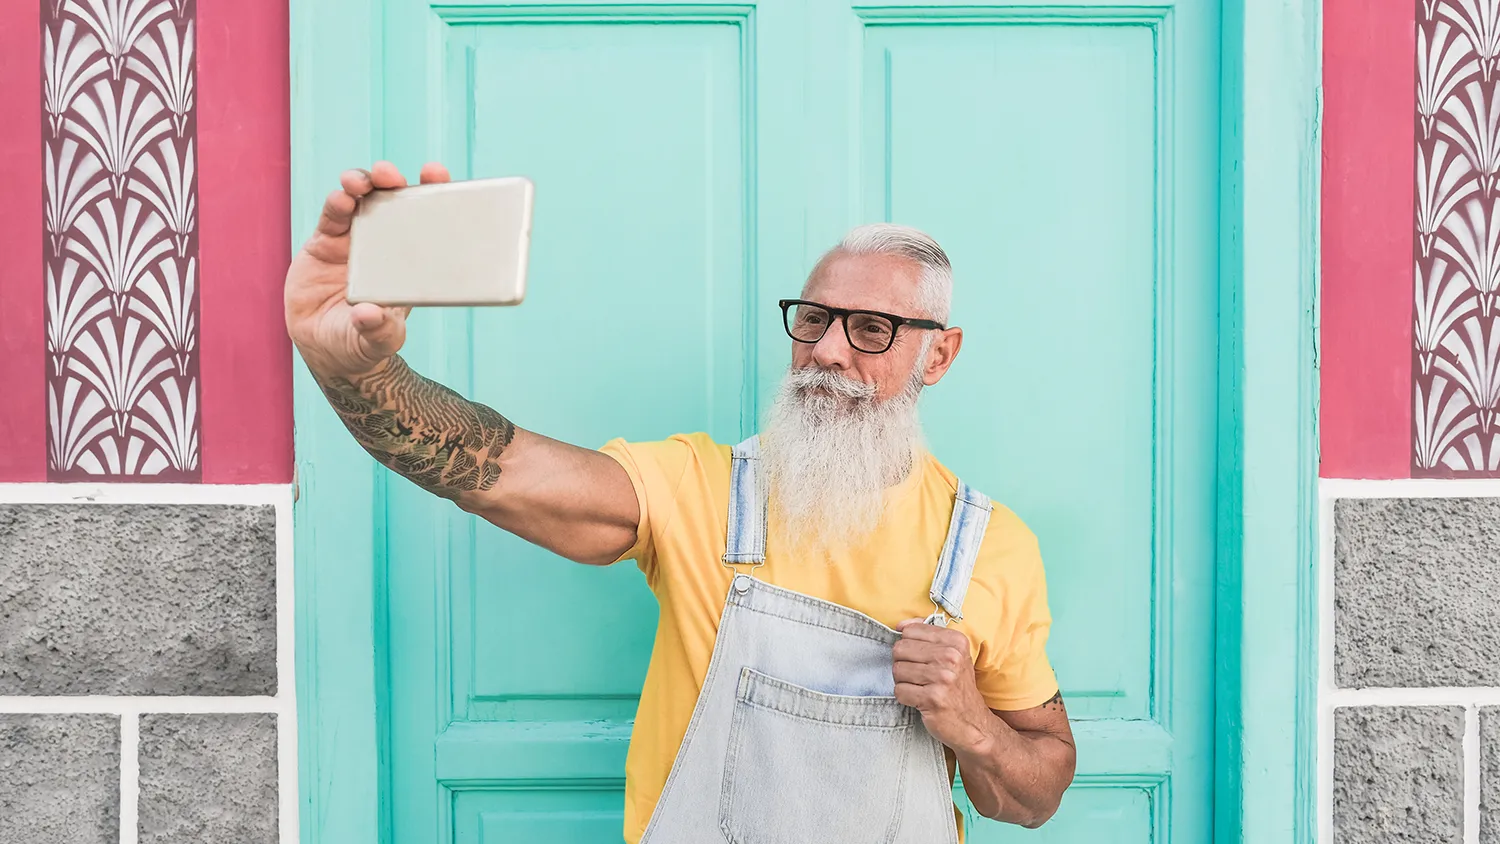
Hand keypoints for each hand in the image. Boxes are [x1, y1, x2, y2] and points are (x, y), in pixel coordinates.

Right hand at [283, 161, 450, 379]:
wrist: (327, 349)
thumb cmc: (363, 343)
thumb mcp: (378, 341)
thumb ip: (379, 331)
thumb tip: (370, 315)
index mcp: (410, 261)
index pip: (426, 219)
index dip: (433, 193)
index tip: (436, 175)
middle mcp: (385, 243)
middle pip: (392, 200)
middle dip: (392, 180)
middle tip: (390, 174)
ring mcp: (354, 240)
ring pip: (360, 200)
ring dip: (361, 184)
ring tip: (360, 182)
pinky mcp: (325, 243)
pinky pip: (332, 216)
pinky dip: (336, 204)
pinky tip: (340, 198)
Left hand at [893, 619, 994, 752]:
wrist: (974, 724)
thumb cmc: (957, 688)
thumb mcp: (952, 656)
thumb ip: (928, 636)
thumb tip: (901, 624)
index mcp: (955, 641)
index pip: (910, 631)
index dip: (909, 647)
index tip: (922, 659)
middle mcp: (951, 657)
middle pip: (900, 649)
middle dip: (903, 664)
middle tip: (919, 677)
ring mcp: (942, 678)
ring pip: (897, 670)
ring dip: (904, 682)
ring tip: (921, 688)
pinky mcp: (933, 698)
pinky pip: (899, 691)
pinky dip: (905, 698)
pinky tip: (920, 701)